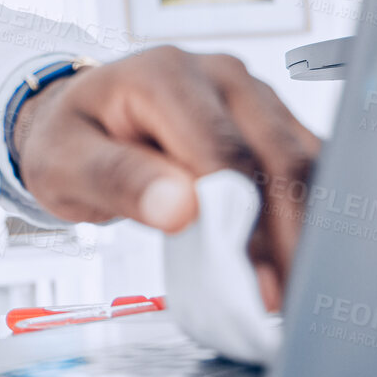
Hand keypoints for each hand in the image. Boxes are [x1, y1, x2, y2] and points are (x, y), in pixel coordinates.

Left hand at [10, 46, 320, 310]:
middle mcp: (220, 76)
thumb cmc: (73, 138)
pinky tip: (300, 259)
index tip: (245, 276)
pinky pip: (307, 166)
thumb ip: (119, 180)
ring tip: (296, 290)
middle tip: (283, 300)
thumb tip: (180, 208)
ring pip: (305, 161)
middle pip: (279, 154)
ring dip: (308, 228)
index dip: (241, 216)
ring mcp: (253, 96)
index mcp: (166, 76)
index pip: (224, 149)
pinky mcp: (272, 120)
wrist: (84, 117)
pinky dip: (309, 214)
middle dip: (289, 233)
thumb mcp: (66, 163)